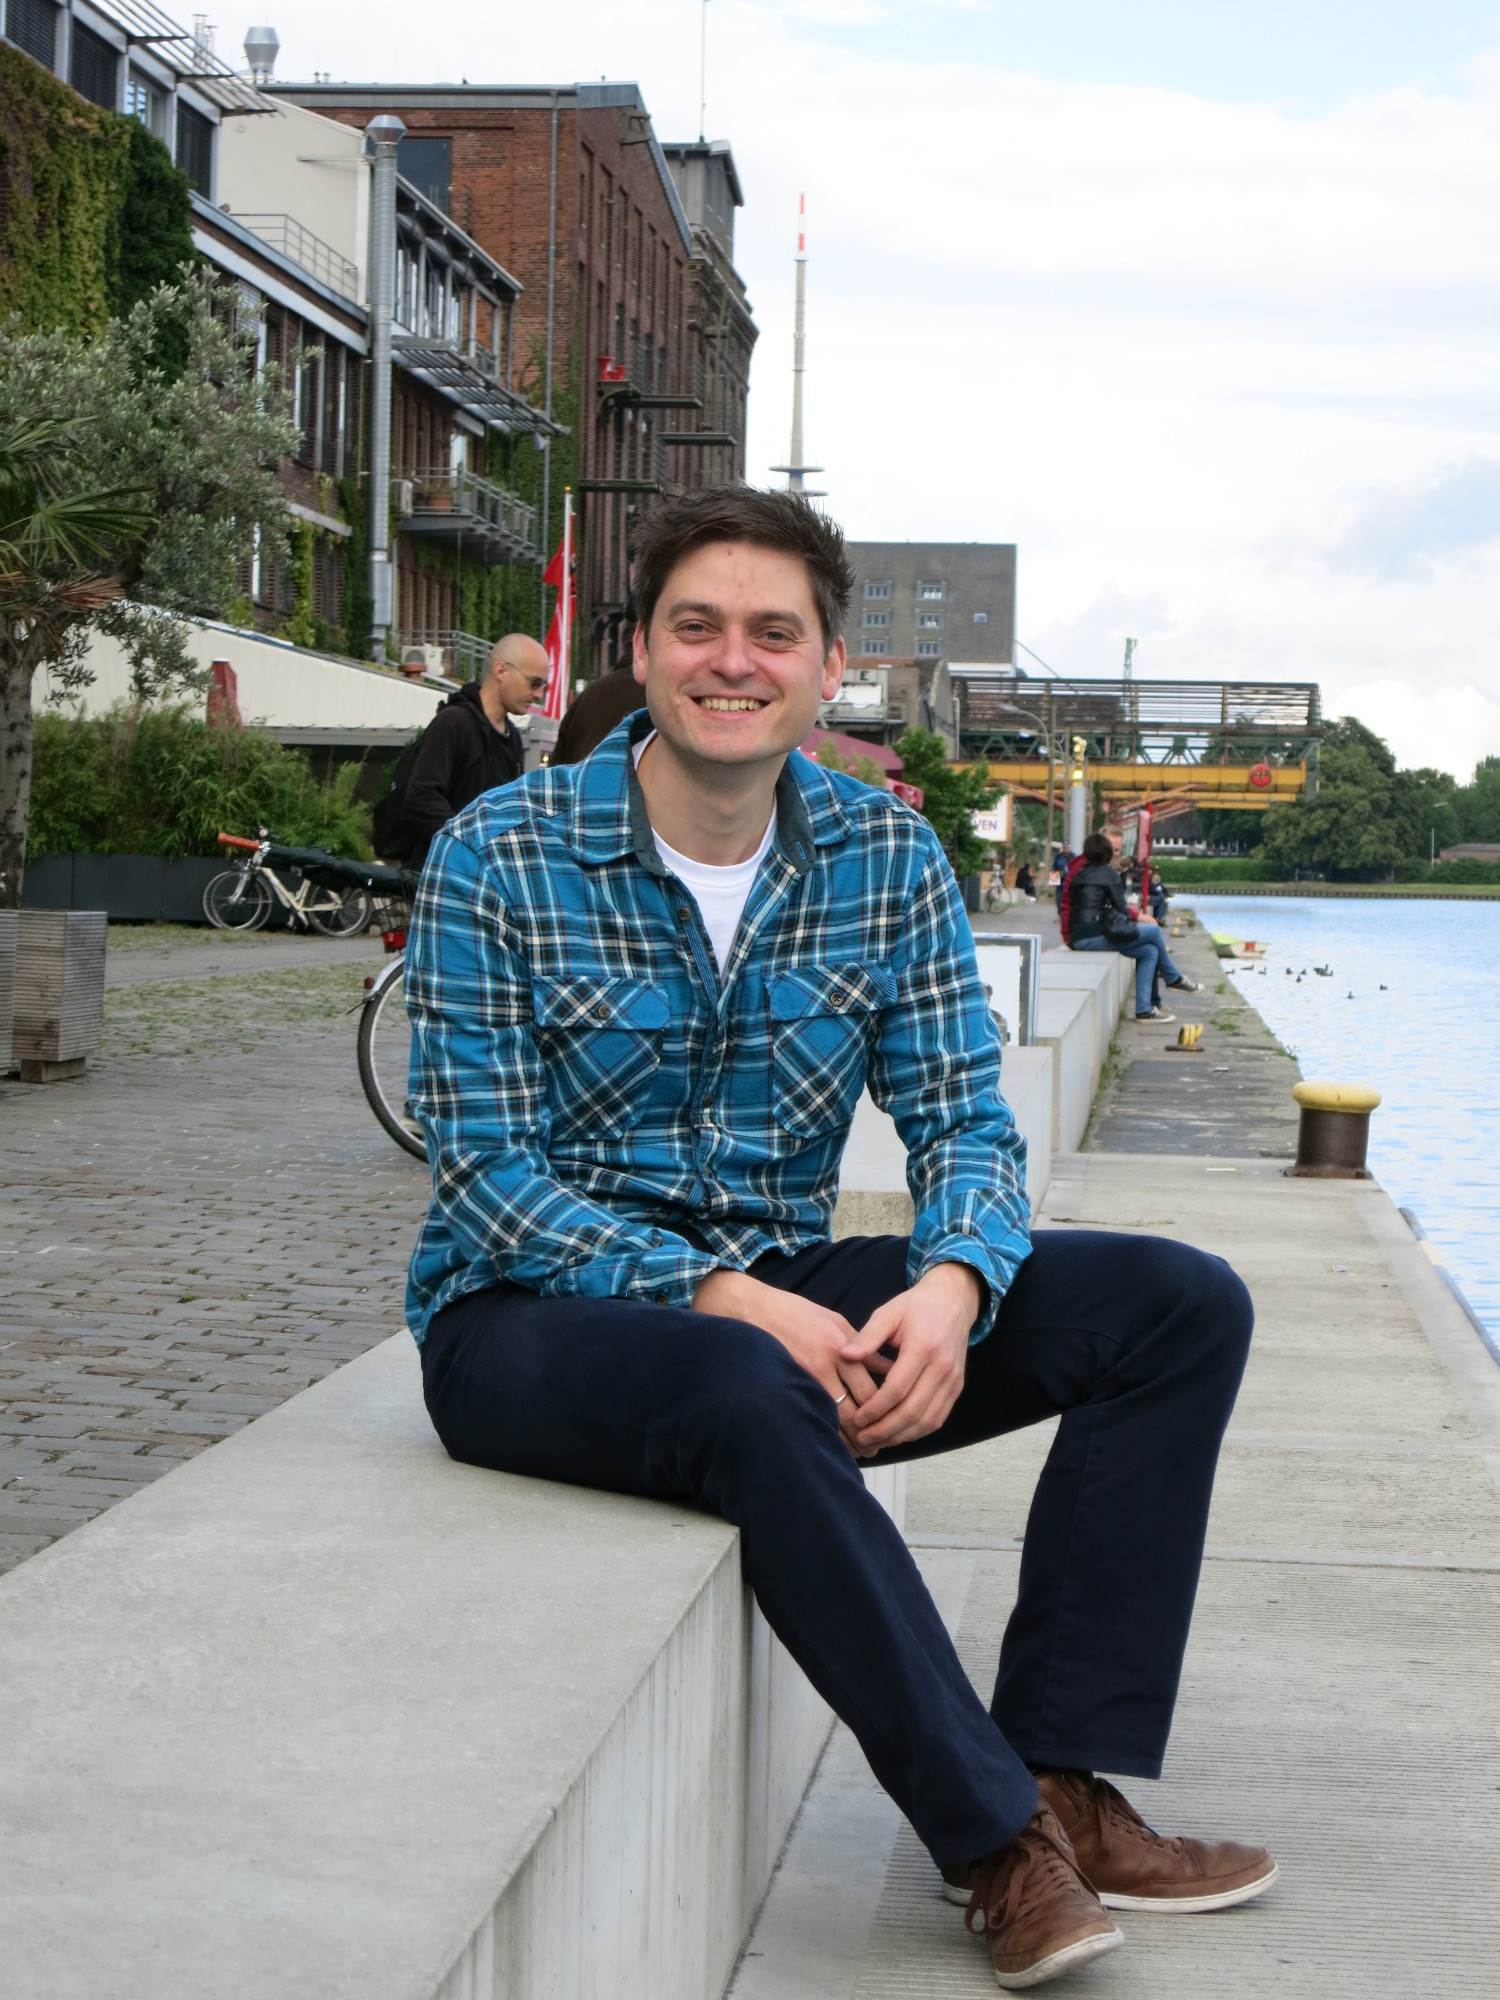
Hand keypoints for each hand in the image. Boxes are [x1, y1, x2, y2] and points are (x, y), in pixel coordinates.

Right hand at [692, 1269, 880, 1449]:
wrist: (756, 1310)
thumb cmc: (799, 1314)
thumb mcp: (837, 1322)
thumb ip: (865, 1347)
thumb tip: (890, 1368)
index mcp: (841, 1347)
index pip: (868, 1390)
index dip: (881, 1412)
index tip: (889, 1423)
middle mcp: (824, 1365)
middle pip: (851, 1410)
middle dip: (865, 1433)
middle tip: (875, 1448)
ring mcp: (803, 1377)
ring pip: (829, 1418)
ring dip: (845, 1439)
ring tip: (858, 1451)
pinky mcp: (787, 1383)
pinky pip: (809, 1412)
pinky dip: (821, 1428)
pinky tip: (829, 1439)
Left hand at [838, 1263, 981, 1456]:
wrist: (952, 1301)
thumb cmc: (915, 1307)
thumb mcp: (888, 1313)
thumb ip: (867, 1336)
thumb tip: (844, 1355)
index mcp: (923, 1347)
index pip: (897, 1388)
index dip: (876, 1408)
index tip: (857, 1418)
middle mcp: (942, 1367)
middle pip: (913, 1411)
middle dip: (885, 1430)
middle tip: (863, 1438)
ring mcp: (953, 1380)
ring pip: (928, 1420)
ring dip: (901, 1436)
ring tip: (877, 1441)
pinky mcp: (957, 1387)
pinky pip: (938, 1418)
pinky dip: (918, 1431)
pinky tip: (898, 1434)